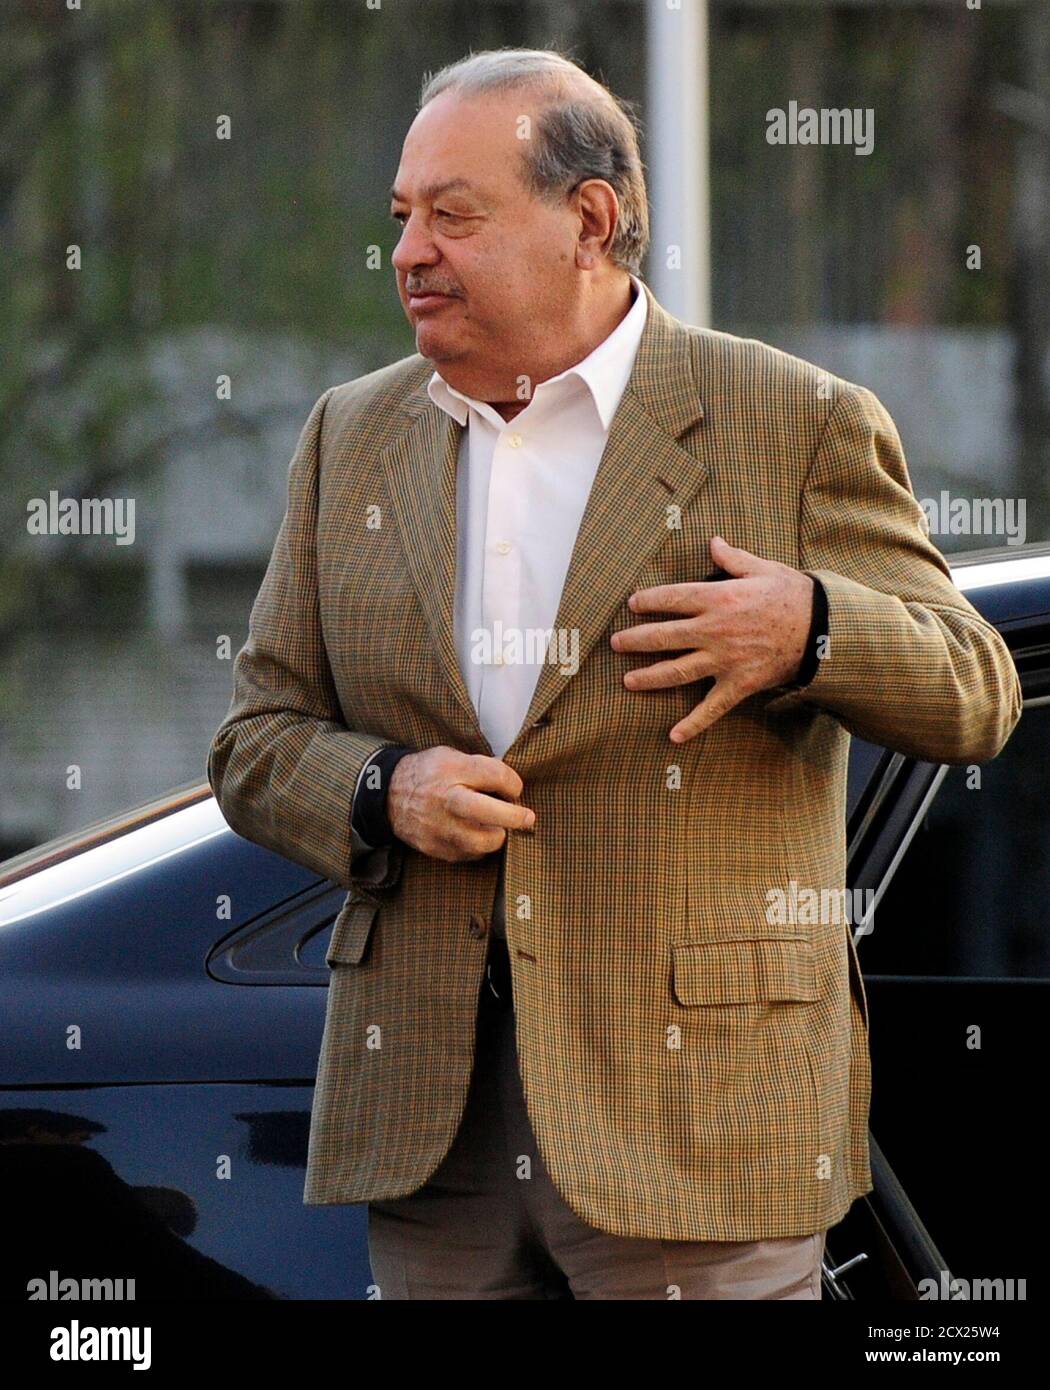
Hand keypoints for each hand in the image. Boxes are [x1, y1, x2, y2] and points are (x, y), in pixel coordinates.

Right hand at [387, 746, 535, 862]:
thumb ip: (481, 767)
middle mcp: (445, 799)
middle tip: (527, 818)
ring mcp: (439, 827)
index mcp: (452, 770)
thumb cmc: (427, 773)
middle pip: (490, 813)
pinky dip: (479, 847)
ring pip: (483, 841)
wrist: (389, 795)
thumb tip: (511, 782)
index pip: (496, 776)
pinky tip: (477, 835)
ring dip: (498, 836)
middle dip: (516, 817)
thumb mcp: (451, 756)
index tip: (515, 789)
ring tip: (498, 828)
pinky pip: (470, 854)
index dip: (514, 784)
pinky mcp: (436, 848)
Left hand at [609, 535, 813, 742]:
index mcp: (719, 598)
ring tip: (627, 681)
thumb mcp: (763, 569)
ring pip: (677, 671)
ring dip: (649, 677)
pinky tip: (673, 736)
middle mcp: (715, 631)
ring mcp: (725, 660)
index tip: (633, 604)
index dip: (649, 601)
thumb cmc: (793, 595)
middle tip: (615, 644)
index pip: (673, 598)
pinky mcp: (739, 685)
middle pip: (665, 636)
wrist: (824, 630)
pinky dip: (693, 724)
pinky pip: (712, 708)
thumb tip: (713, 543)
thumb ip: (733, 559)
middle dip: (636, 640)